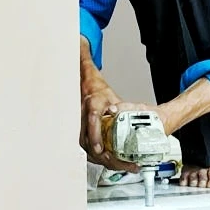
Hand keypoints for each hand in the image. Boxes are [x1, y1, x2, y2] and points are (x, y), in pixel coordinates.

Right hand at [79, 40, 126, 166]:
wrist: (84, 97)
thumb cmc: (92, 88)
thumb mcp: (92, 75)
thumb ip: (85, 60)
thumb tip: (80, 42)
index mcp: (90, 105)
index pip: (92, 121)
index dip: (95, 135)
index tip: (100, 148)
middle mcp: (86, 122)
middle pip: (92, 143)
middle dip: (106, 156)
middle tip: (122, 162)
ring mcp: (86, 133)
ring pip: (95, 152)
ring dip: (111, 162)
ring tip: (129, 167)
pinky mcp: (90, 141)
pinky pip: (97, 154)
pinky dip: (109, 162)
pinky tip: (122, 166)